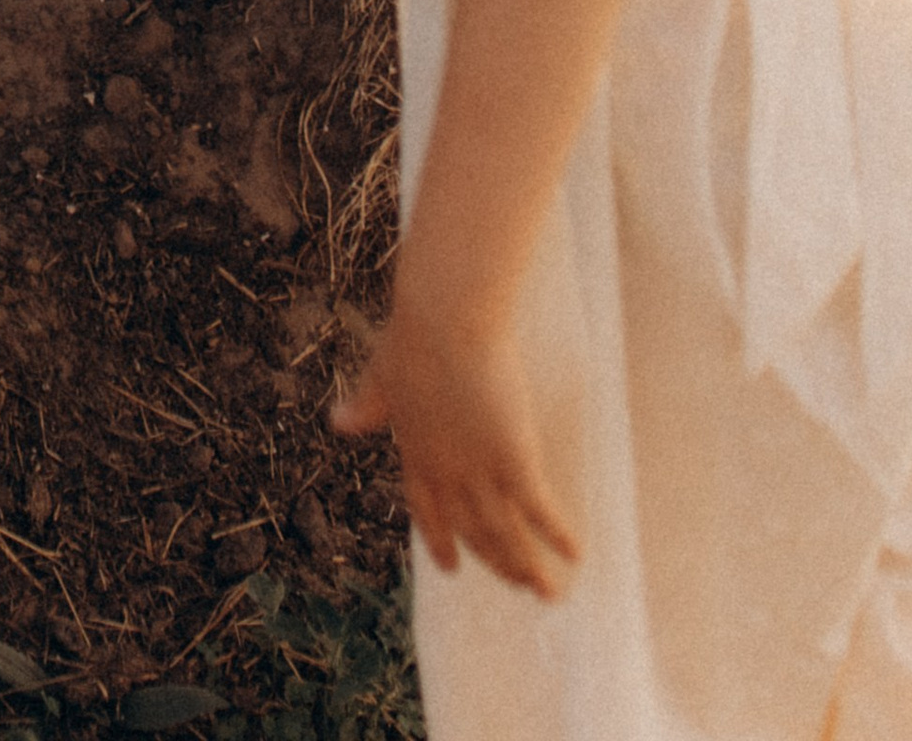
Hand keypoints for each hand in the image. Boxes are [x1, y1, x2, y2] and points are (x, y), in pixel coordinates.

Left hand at [333, 295, 579, 599]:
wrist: (446, 318)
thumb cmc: (415, 333)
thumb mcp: (382, 374)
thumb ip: (367, 405)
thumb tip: (337, 423)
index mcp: (416, 453)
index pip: (427, 510)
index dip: (439, 540)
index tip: (451, 566)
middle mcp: (447, 474)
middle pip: (473, 532)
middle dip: (495, 562)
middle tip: (517, 584)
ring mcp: (480, 471)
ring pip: (506, 535)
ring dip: (526, 568)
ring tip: (547, 594)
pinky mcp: (514, 459)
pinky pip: (539, 510)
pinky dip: (556, 535)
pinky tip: (574, 555)